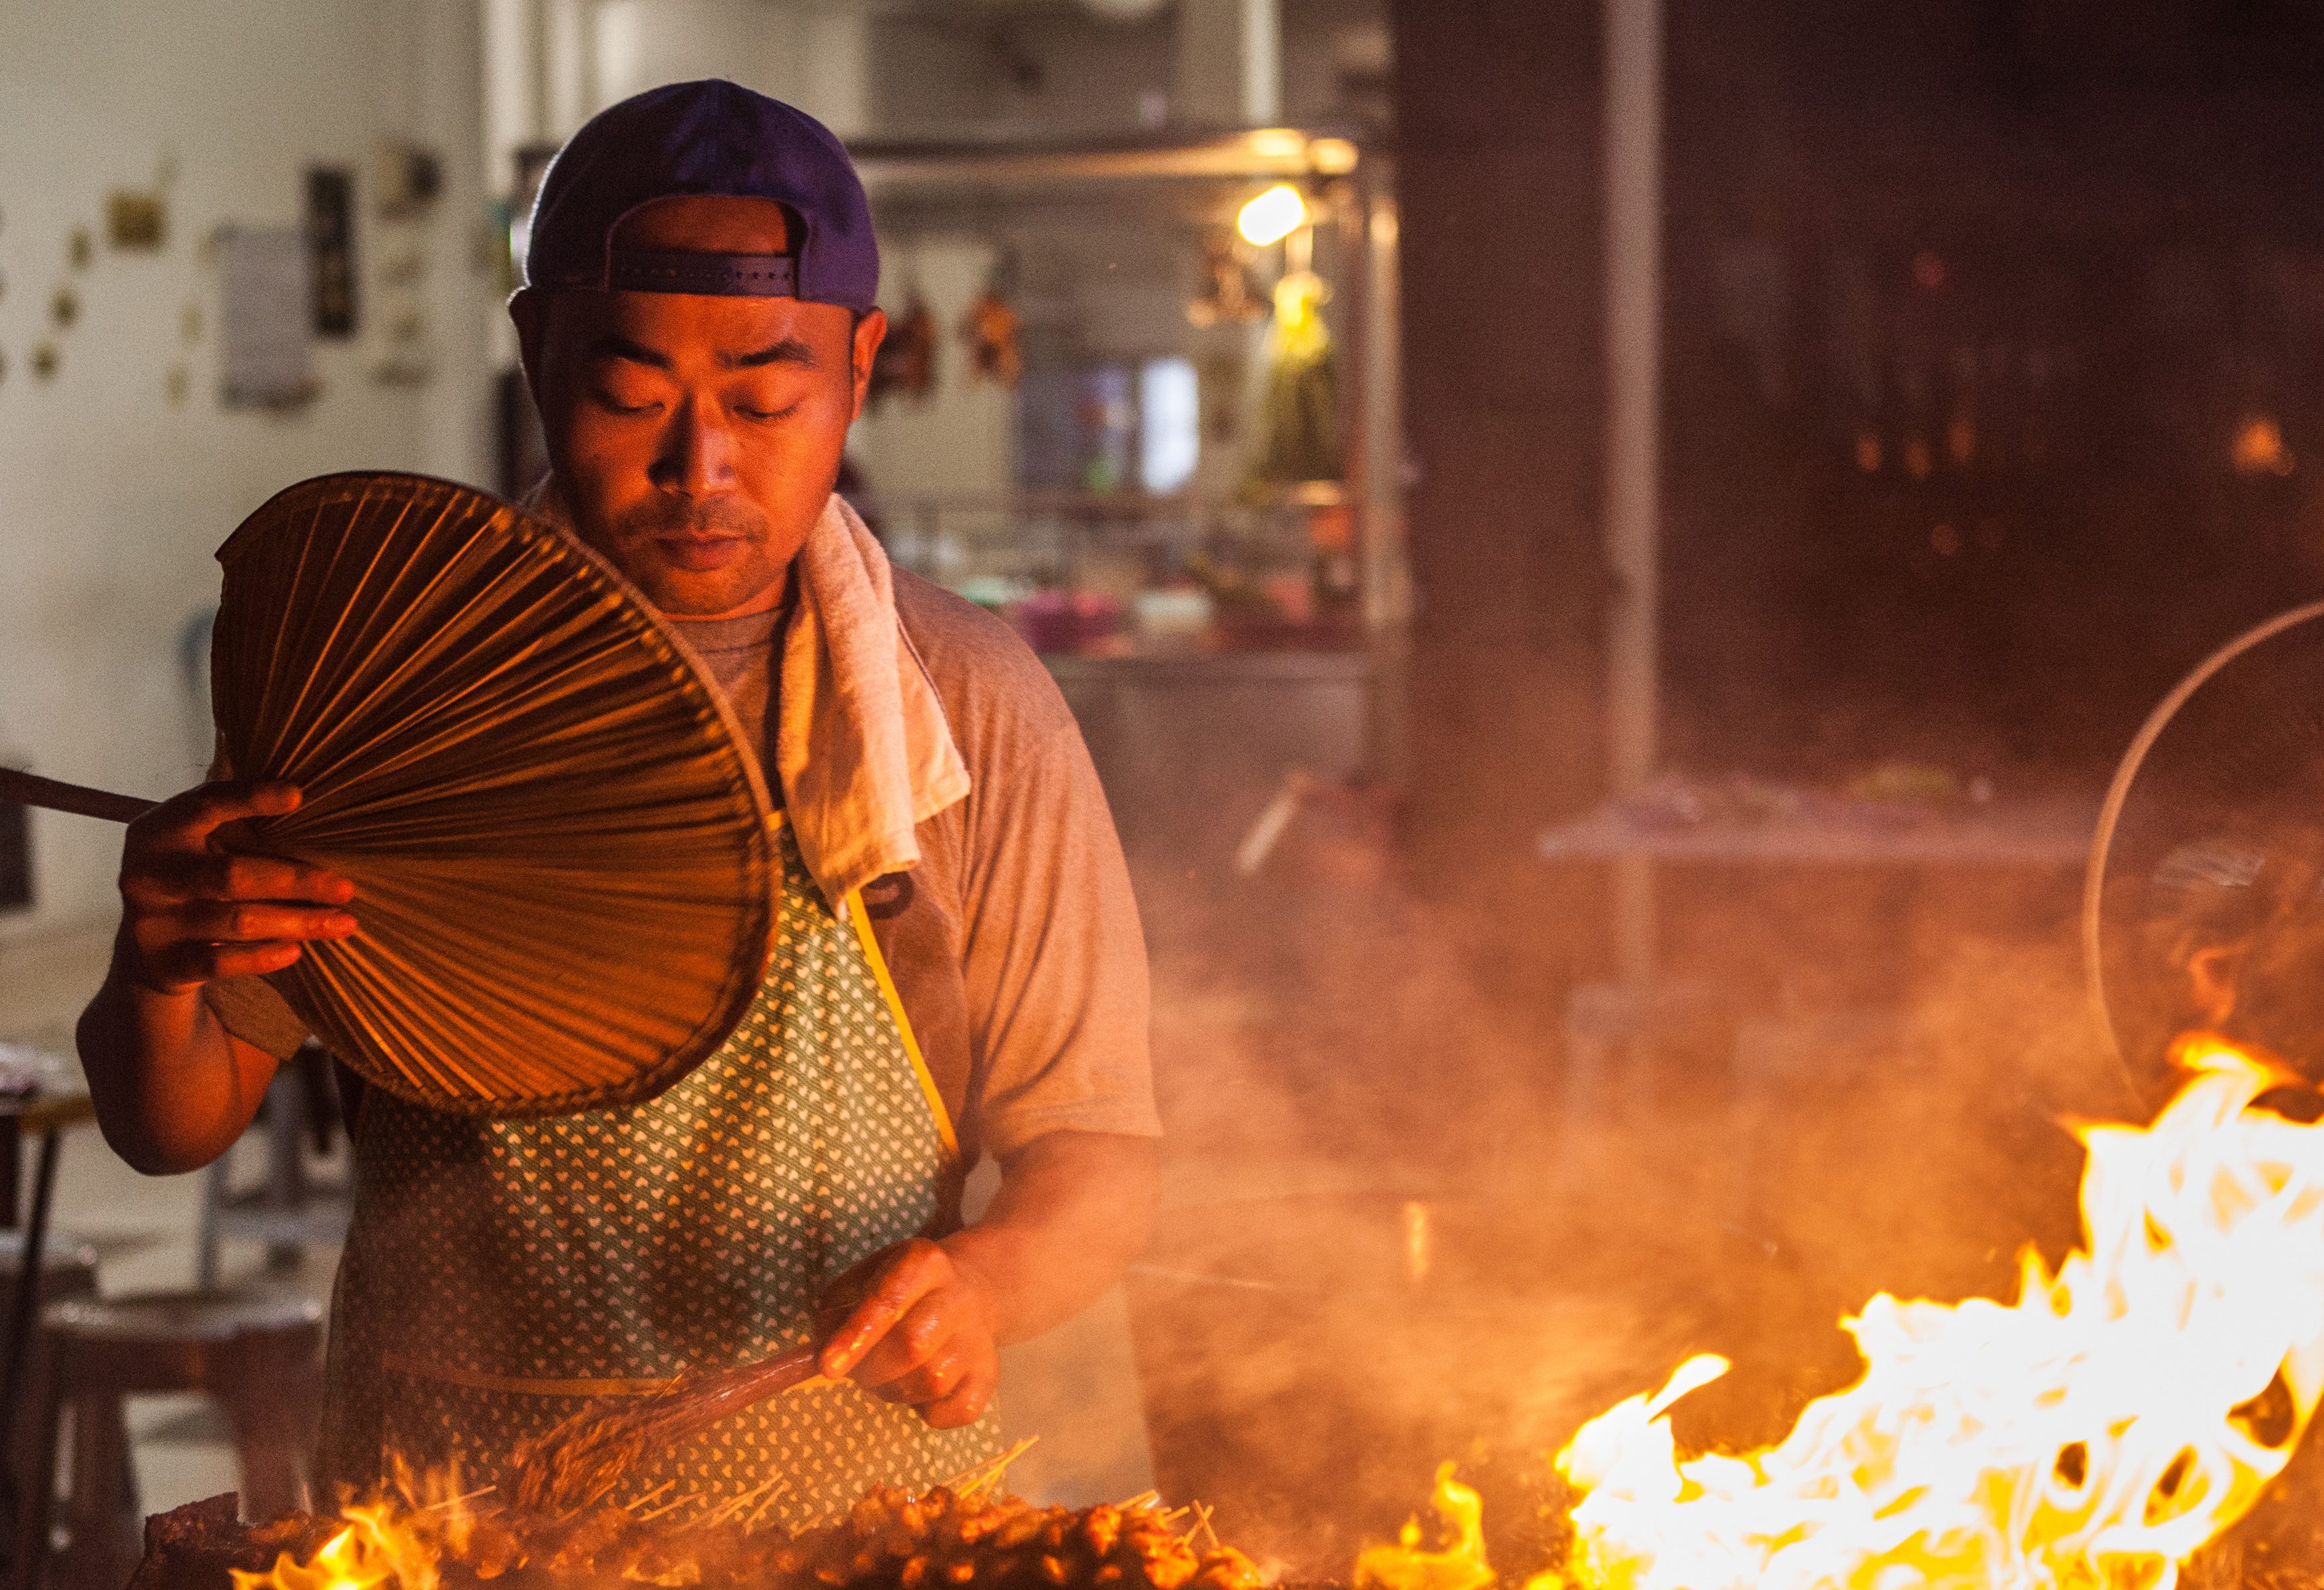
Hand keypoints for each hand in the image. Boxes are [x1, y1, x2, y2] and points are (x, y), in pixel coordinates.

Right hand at [117, 780, 357, 994]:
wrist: (145, 949)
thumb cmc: (192, 877)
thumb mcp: (200, 844)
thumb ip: (238, 826)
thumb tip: (307, 805)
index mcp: (158, 831)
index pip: (205, 806)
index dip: (249, 798)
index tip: (298, 795)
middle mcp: (147, 874)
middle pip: (232, 874)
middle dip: (297, 881)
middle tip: (347, 889)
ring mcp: (151, 922)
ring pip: (238, 921)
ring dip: (299, 922)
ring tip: (344, 922)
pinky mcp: (163, 964)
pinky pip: (221, 963)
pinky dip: (263, 956)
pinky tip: (297, 950)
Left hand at [815, 1238, 999, 1428]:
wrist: (973, 1288)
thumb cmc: (903, 1287)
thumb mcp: (866, 1278)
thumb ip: (836, 1311)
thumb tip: (816, 1351)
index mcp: (924, 1263)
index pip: (888, 1300)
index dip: (855, 1336)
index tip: (827, 1367)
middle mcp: (958, 1297)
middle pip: (912, 1345)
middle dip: (869, 1369)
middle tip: (852, 1371)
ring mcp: (979, 1339)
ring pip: (932, 1381)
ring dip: (892, 1390)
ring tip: (885, 1375)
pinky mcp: (990, 1375)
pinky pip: (956, 1410)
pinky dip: (928, 1412)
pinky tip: (918, 1392)